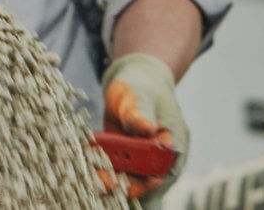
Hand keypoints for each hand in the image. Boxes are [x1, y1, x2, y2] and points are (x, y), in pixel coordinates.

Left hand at [101, 52, 187, 205]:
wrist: (136, 80)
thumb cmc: (142, 85)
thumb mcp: (139, 94)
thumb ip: (140, 113)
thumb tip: (148, 129)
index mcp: (174, 140)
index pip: (163, 170)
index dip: (144, 180)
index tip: (123, 180)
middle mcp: (161, 155)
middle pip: (146, 179)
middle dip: (123, 182)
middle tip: (99, 180)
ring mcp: (144, 157)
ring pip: (131, 177)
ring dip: (111, 178)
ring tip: (91, 174)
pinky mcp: (128, 156)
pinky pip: (118, 168)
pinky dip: (104, 168)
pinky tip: (89, 163)